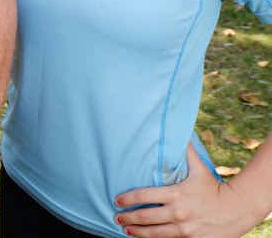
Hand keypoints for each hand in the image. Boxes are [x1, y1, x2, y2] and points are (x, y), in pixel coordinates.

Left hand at [114, 144, 251, 236]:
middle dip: (128, 218)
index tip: (117, 200)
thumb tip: (177, 129)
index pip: (144, 196)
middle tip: (117, 217)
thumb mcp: (199, 168)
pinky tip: (144, 237)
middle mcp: (178, 212)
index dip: (128, 199)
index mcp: (176, 194)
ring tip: (126, 229)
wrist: (237, 209)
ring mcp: (184, 229)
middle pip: (145, 217)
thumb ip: (186, 151)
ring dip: (137, 232)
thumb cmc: (214, 187)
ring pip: (154, 233)